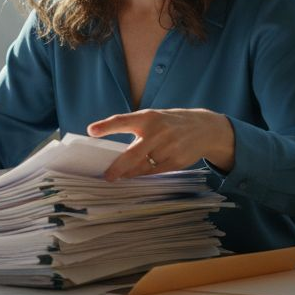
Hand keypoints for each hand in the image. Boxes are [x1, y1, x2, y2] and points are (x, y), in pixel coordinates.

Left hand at [86, 109, 234, 180]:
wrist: (203, 128)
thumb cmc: (168, 124)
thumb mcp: (152, 119)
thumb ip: (135, 130)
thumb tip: (114, 153)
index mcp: (147, 118)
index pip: (122, 120)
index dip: (106, 126)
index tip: (91, 131)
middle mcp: (158, 132)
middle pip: (133, 154)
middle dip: (118, 167)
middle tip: (107, 176)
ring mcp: (169, 147)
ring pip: (143, 166)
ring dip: (130, 172)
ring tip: (120, 175)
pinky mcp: (177, 161)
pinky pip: (154, 172)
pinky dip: (143, 175)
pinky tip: (135, 175)